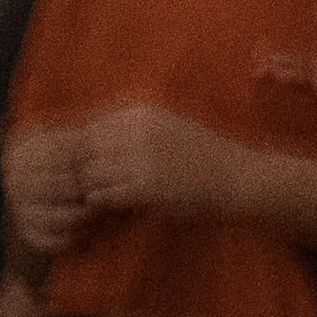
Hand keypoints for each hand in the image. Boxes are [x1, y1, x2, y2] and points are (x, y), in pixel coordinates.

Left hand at [5, 101, 225, 255]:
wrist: (234, 176)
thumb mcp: (168, 124)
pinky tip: (110, 204)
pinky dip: (102, 201)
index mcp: (141, 112)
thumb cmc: (200, 153)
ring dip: (90, 186)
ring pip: (90, 173)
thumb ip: (133, 125)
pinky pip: (105, 194)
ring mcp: (142, 159)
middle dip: (81, 168)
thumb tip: (92, 133)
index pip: (91, 126)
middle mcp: (138, 130)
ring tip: (96, 194)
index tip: (87, 163)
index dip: (83, 148)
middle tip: (85, 183)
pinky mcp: (147, 187)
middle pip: (85, 148)